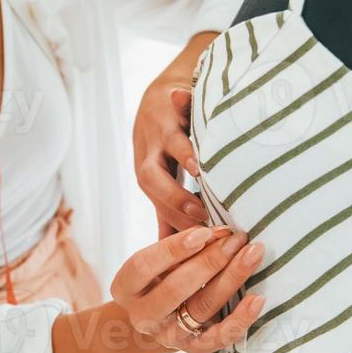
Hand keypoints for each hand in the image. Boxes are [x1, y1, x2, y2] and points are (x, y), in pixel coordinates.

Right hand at [109, 224, 265, 352]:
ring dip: (231, 278)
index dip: (173, 249)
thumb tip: (210, 214)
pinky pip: (219, 338)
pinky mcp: (193, 349)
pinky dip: (240, 319)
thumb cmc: (162, 276)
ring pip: (201, 308)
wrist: (161, 320)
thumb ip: (175, 243)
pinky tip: (258, 299)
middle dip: (210, 260)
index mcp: (125, 287)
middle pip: (176, 288)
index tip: (204, 231)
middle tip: (237, 238)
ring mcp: (168, 335)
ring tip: (253, 254)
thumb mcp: (155, 259)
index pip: (144, 265)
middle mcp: (143, 314)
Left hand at [134, 77, 206, 238]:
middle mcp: (151, 154)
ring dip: (181, 156)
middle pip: (151, 179)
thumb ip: (171, 215)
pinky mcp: (172, 99)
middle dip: (173, 197)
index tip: (202, 246)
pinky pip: (177, 101)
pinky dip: (182, 102)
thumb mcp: (165, 181)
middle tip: (199, 214)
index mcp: (150, 177)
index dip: (178, 225)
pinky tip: (192, 108)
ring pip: (166, 143)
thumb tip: (174, 256)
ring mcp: (161, 126)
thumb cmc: (166, 147)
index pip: (159, 207)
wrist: (161, 96)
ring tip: (200, 171)